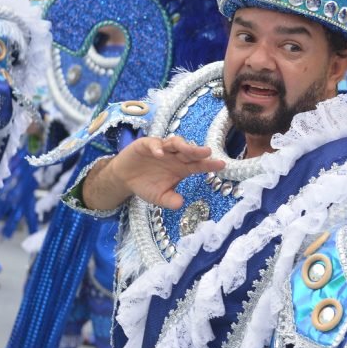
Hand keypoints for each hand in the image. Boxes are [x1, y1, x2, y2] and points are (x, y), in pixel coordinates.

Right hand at [83, 135, 224, 210]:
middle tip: (207, 152)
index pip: (198, 165)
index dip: (209, 164)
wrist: (124, 178)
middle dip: (198, 151)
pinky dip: (157, 147)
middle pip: (189, 151)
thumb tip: (180, 204)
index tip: (222, 165)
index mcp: (181, 168)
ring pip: (175, 142)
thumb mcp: (158, 197)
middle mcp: (174, 156)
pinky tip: (160, 154)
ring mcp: (161, 148)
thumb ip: (169, 200)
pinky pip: (153, 144)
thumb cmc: (145, 185)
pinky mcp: (146, 144)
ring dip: (182, 145)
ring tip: (187, 149)